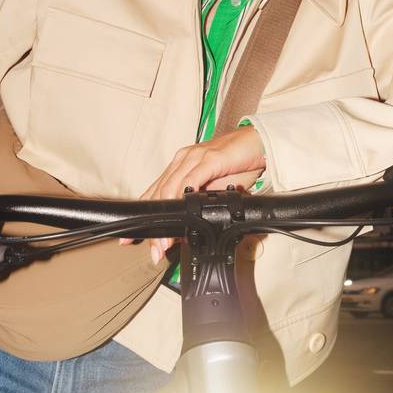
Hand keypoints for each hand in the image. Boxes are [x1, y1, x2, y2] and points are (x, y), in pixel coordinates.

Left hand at [125, 125, 265, 264]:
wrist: (260, 143)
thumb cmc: (239, 165)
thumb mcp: (215, 192)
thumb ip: (199, 206)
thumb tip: (186, 232)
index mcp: (181, 167)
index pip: (155, 192)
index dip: (143, 215)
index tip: (132, 237)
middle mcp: (183, 160)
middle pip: (159, 194)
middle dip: (153, 224)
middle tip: (152, 249)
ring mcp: (194, 157)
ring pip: (170, 188)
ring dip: (166, 217)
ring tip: (165, 241)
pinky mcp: (209, 158)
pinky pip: (191, 179)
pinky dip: (183, 198)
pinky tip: (180, 212)